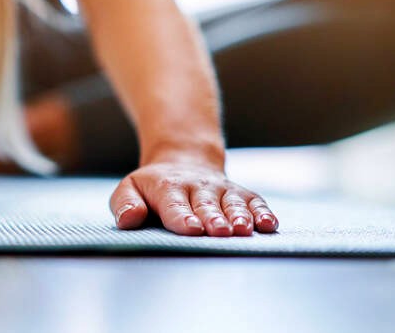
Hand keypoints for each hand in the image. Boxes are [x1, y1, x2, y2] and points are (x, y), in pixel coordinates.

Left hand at [110, 161, 278, 236]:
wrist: (182, 162)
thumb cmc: (152, 188)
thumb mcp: (130, 189)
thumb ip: (125, 204)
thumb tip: (128, 219)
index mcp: (167, 188)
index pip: (174, 205)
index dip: (182, 217)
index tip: (190, 228)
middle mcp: (197, 187)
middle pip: (206, 205)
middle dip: (213, 218)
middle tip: (218, 231)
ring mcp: (221, 190)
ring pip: (232, 203)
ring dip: (239, 216)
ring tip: (243, 229)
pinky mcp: (241, 193)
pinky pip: (254, 201)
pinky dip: (262, 212)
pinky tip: (269, 224)